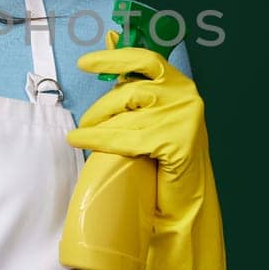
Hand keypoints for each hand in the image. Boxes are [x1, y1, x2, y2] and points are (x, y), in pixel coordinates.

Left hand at [66, 31, 228, 269]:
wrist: (184, 212)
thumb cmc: (162, 168)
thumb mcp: (148, 124)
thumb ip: (134, 97)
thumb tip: (108, 65)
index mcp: (180, 87)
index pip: (146, 58)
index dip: (114, 57)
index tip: (85, 62)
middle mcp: (187, 97)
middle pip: (130, 89)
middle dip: (101, 106)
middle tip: (84, 124)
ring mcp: (186, 118)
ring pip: (128, 112)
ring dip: (98, 124)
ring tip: (82, 136)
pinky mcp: (180, 142)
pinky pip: (131, 136)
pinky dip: (103, 139)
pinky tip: (85, 142)